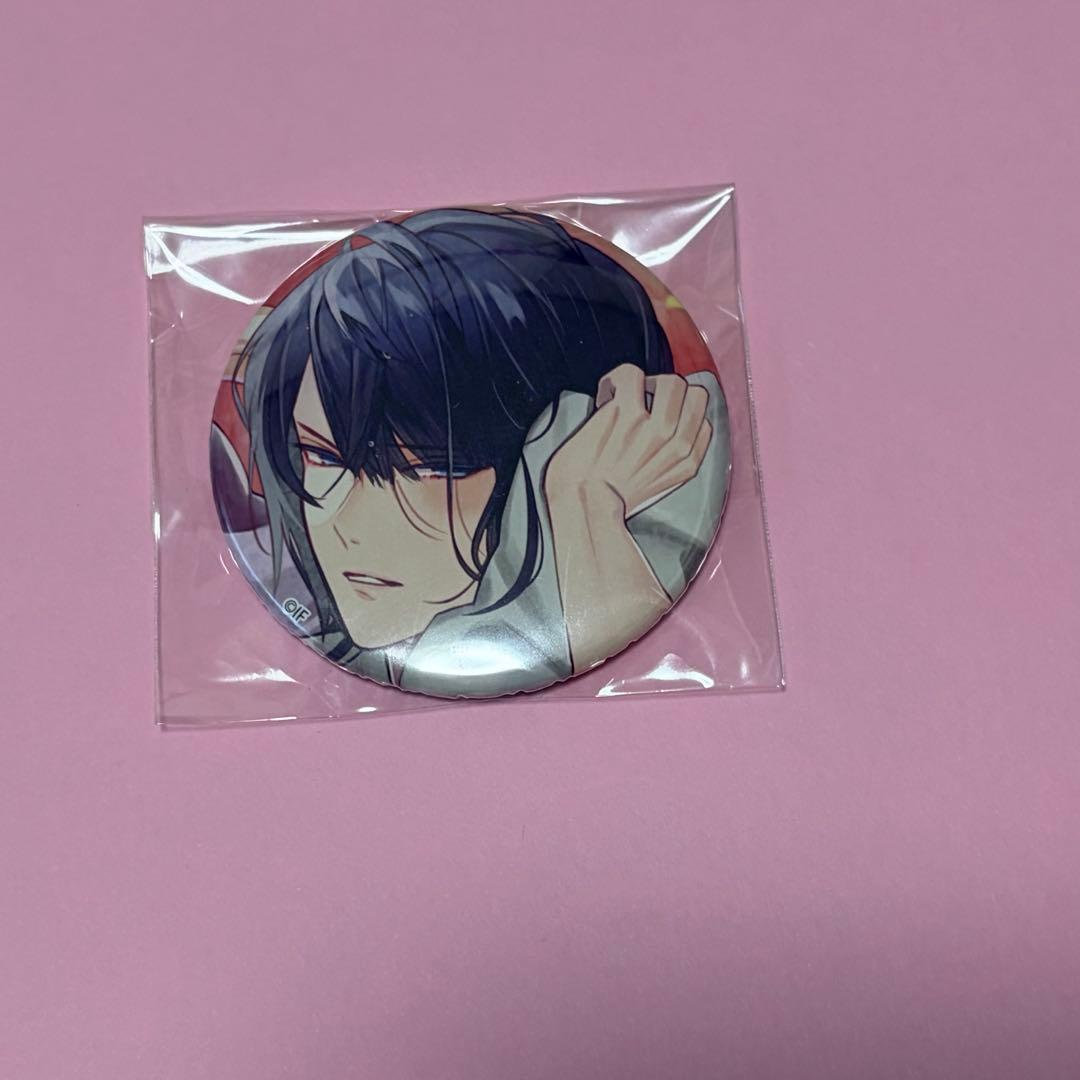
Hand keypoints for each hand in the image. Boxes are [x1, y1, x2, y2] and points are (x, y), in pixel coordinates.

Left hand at [545, 364, 711, 517]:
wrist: (580, 501)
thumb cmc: (607, 496)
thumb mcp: (655, 487)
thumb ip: (670, 460)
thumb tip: (670, 430)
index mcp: (686, 464)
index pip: (704, 422)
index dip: (681, 412)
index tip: (661, 415)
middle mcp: (675, 445)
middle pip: (696, 394)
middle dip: (671, 392)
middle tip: (647, 400)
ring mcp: (654, 428)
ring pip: (673, 381)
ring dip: (648, 382)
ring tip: (628, 395)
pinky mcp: (627, 413)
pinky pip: (632, 374)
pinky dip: (615, 378)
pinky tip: (606, 393)